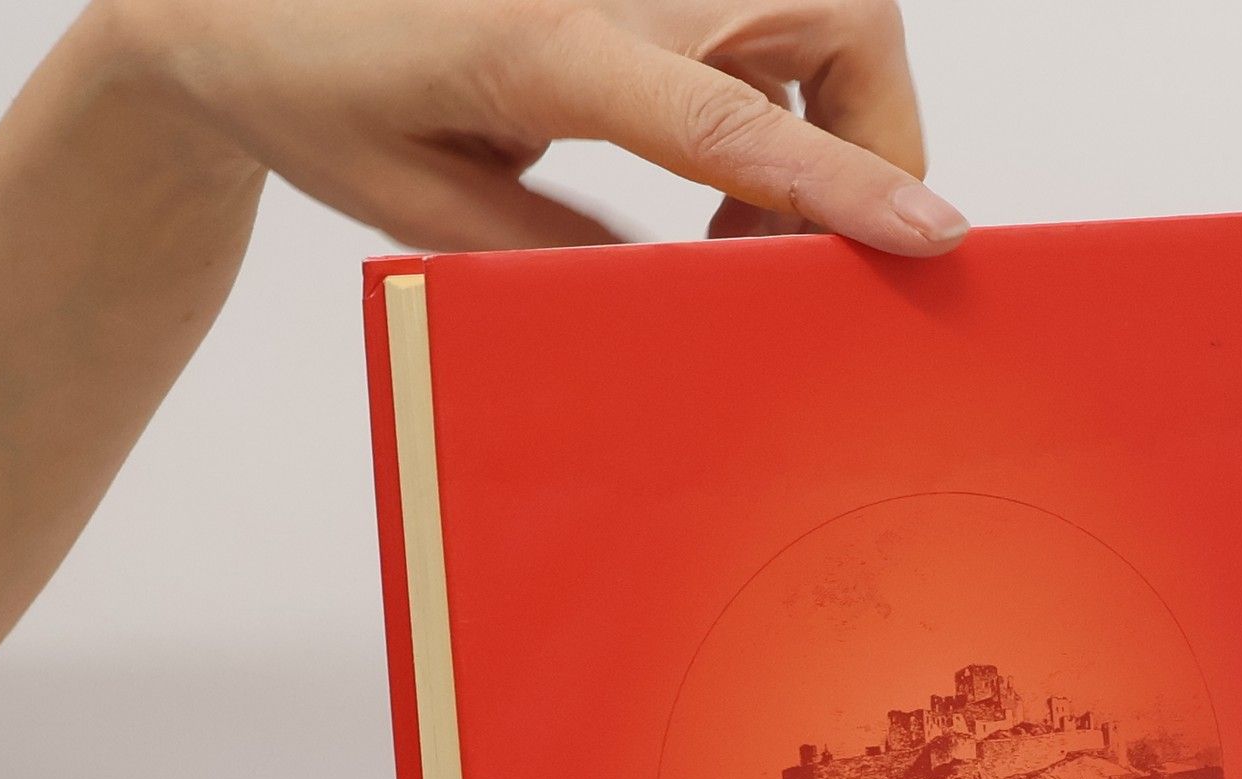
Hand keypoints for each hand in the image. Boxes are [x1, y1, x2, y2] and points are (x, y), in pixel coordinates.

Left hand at [96, 0, 967, 254]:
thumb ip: (563, 253)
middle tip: (816, 251)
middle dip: (875, 139)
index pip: (726, 122)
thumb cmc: (311, 92)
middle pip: (838, 20)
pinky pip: (769, 24)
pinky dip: (782, 106)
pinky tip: (720, 180)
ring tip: (744, 230)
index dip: (840, 184)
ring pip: (824, 17)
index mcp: (544, 44)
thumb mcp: (421, 210)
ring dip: (832, 126)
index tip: (930, 237)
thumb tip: (690, 289)